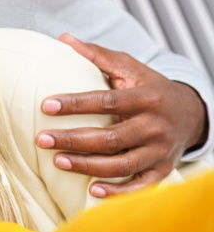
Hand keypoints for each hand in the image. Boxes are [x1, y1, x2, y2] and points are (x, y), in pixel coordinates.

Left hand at [36, 34, 205, 197]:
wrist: (190, 112)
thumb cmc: (149, 87)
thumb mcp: (129, 67)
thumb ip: (97, 55)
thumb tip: (63, 39)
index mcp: (146, 98)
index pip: (107, 102)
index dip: (75, 104)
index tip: (45, 105)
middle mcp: (155, 126)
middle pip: (111, 138)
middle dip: (73, 139)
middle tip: (41, 139)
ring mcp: (160, 151)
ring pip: (122, 165)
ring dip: (88, 166)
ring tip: (57, 161)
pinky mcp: (162, 170)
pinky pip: (141, 186)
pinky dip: (118, 192)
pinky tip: (92, 191)